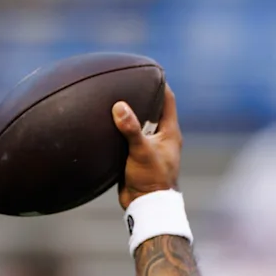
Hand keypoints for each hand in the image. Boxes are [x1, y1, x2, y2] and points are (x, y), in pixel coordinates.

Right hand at [113, 84, 181, 209]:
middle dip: (141, 96)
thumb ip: (131, 129)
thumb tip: (119, 106)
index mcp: (170, 132)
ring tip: (113, 98)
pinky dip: (120, 130)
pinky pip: (128, 138)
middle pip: (153, 109)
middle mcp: (162, 137)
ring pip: (139, 124)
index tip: (149, 70)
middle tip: (125, 81)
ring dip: (129, 114)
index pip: (167, 100)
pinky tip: (106, 124)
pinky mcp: (136, 157)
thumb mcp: (141, 151)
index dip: (159, 84)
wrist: (145, 206)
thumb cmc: (151, 179)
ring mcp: (149, 147)